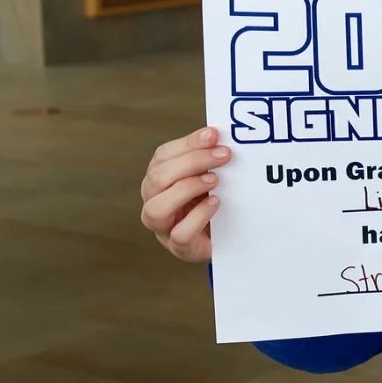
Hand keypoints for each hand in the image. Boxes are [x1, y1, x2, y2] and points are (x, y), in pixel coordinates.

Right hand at [139, 127, 228, 262]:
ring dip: (186, 189)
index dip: (188, 143)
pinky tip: (215, 203)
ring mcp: (164, 227)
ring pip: (155, 208)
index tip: (214, 135)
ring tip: (215, 180)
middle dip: (192, 162)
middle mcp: (154, 201)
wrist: (227, 235)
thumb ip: (209, 157)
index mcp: (159, 179)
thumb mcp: (211, 173)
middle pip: (157, 178)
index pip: (162, 156)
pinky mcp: (180, 248)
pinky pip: (179, 234)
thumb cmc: (214, 198)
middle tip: (224, 155)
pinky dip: (197, 216)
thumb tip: (218, 135)